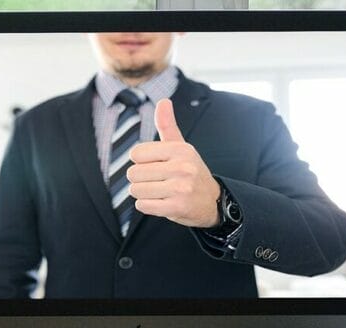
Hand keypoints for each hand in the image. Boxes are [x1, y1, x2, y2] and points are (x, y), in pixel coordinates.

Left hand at [127, 99, 220, 227]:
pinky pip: (142, 205)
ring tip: (160, 192)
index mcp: (180, 150)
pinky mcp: (176, 207)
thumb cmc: (191, 171)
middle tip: (158, 181)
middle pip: (133, 173)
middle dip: (140, 179)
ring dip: (143, 193)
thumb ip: (168, 125)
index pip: (136, 153)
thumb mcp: (181, 148)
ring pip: (136, 190)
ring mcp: (180, 188)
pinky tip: (161, 202)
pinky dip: (147, 206)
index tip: (156, 165)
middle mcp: (182, 167)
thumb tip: (163, 101)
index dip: (141, 161)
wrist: (212, 201)